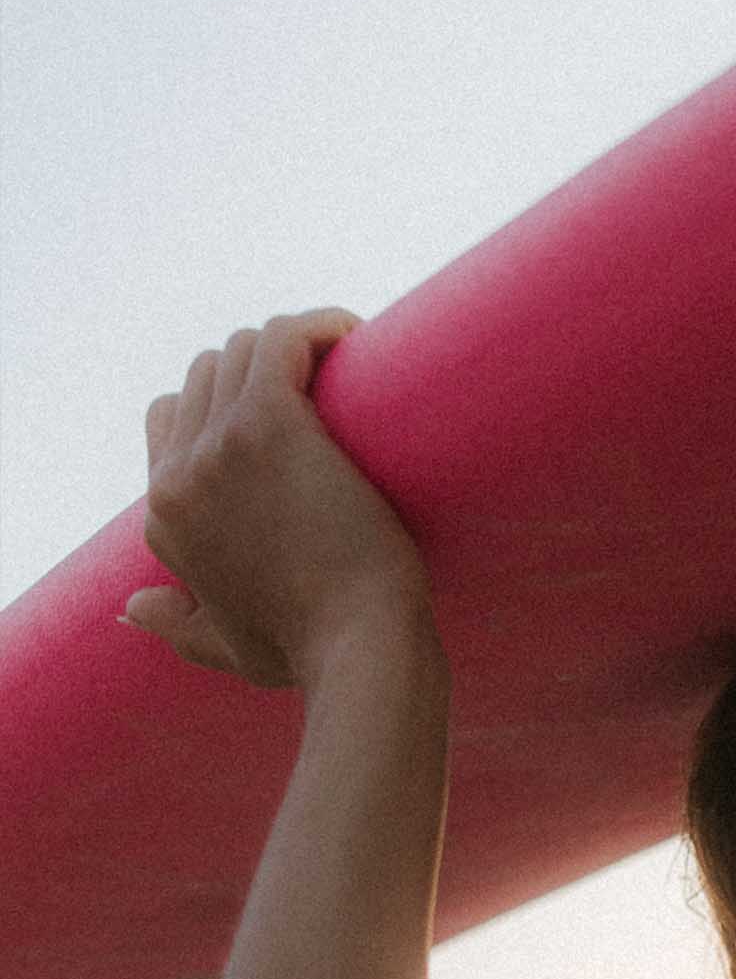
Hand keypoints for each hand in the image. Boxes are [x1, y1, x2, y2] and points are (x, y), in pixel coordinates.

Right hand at [123, 309, 431, 687]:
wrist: (360, 647)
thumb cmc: (310, 652)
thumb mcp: (226, 650)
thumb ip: (176, 626)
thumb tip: (132, 609)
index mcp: (164, 517)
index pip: (170, 418)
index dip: (226, 407)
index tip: (286, 417)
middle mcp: (178, 475)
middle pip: (205, 375)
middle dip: (261, 374)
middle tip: (322, 393)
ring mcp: (219, 445)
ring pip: (242, 349)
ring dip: (293, 349)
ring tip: (345, 370)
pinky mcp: (270, 422)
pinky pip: (282, 337)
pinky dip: (319, 327)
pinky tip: (354, 336)